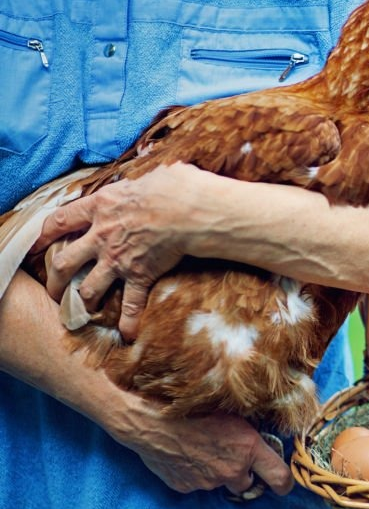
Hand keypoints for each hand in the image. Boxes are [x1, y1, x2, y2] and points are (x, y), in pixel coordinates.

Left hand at [31, 163, 197, 339]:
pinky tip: (128, 334)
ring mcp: (118, 259)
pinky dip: (128, 321)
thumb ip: (146, 179)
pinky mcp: (139, 275)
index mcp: (101, 207)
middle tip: (55, 288)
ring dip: (82, 301)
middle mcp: (102, 236)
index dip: (45, 234)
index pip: (61, 220)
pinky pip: (129, 303)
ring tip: (83, 310)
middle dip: (55, 278)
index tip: (38, 244)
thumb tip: (162, 174)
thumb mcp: (153, 174)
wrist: (190, 211)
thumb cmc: (175, 188)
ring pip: (87, 287)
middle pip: (64, 261)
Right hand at [109, 391, 293, 496]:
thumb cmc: (193, 407)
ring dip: (218, 471)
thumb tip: (264, 439)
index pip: (279, 477)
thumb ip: (250, 432)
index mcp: (249, 450)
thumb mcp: (231, 412)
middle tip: (230, 455)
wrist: (151, 421)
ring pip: (220, 483)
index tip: (284, 485)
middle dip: (243, 474)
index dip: (285, 484)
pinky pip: (197, 483)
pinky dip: (196, 473)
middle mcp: (232, 470)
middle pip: (248, 485)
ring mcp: (208, 482)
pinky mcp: (186, 487)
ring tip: (202, 448)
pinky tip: (185, 454)